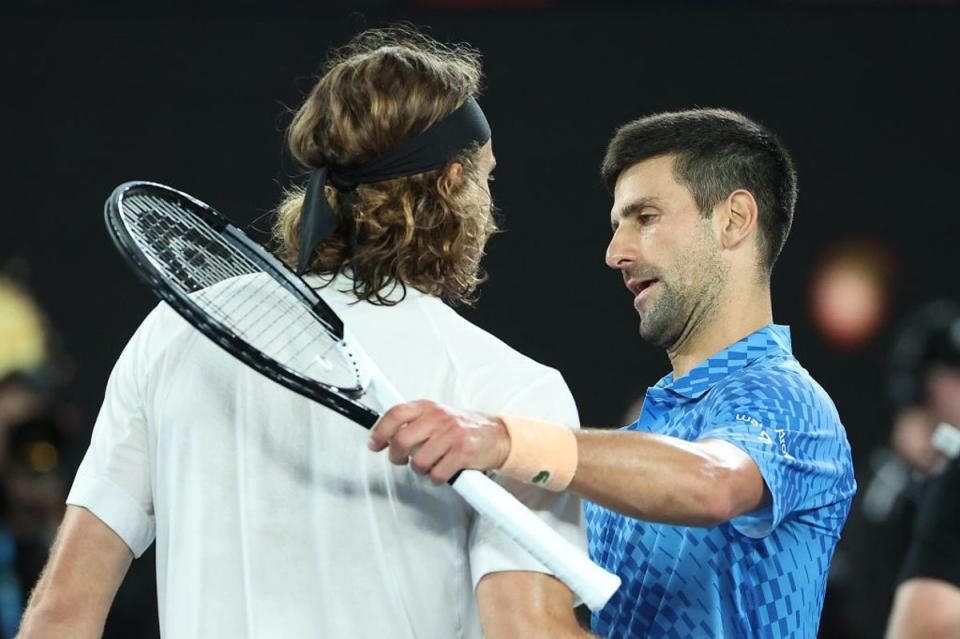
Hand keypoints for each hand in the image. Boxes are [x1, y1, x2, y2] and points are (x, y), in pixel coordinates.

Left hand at [368, 400, 510, 484]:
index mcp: (429, 407)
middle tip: (400, 460)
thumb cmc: (465, 428)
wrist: (498, 435)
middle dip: (396, 456)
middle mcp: (439, 418)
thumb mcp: (438, 416)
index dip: (380, 431)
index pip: (395, 414)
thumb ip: (415, 422)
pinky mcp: (462, 453)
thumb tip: (386, 434)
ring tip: (429, 465)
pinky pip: (437, 474)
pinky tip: (442, 472)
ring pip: (418, 461)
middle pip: (401, 440)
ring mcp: (451, 435)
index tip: (375, 443)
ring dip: (420, 470)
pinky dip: (436, 478)